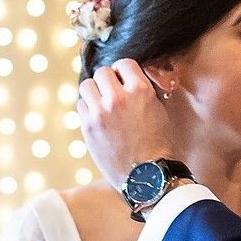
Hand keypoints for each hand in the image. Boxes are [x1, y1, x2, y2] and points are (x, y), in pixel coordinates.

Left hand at [76, 60, 176, 192]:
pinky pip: (80, 105)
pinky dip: (87, 109)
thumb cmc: (158, 144)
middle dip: (108, 81)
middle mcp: (118, 98)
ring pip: (86, 85)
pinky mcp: (88, 127)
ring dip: (94, 92)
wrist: (147, 176)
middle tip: (112, 93)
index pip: (124, 63)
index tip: (124, 80)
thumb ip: (144, 90)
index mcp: (141, 90)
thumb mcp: (159, 110)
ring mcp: (100, 112)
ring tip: (102, 104)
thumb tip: (130, 77)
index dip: (123, 72)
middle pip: (102, 72)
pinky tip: (97, 118)